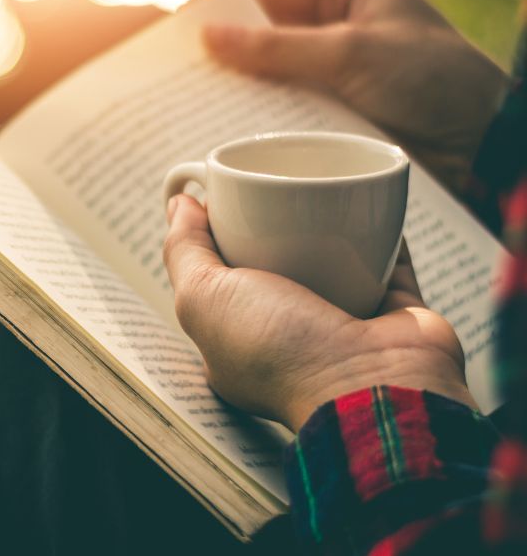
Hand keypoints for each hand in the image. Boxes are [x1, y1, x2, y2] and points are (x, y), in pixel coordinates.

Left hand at [163, 194, 476, 432]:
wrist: (374, 387)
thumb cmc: (281, 351)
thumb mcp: (204, 298)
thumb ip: (185, 251)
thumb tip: (177, 203)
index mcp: (238, 345)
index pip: (219, 284)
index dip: (215, 241)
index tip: (222, 199)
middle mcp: (289, 340)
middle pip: (276, 269)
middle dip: (271, 227)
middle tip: (270, 183)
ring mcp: (343, 328)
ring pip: (333, 263)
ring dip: (327, 226)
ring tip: (316, 183)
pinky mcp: (393, 314)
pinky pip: (388, 263)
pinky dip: (382, 233)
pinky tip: (370, 200)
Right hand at [203, 0, 508, 192]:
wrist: (485, 149)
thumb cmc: (435, 82)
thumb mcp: (350, 53)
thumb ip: (277, 48)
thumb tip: (210, 38)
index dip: (224, 0)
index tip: (183, 24)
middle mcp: (340, 31)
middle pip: (266, 33)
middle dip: (226, 51)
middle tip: (179, 72)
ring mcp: (338, 78)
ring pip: (274, 78)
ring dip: (241, 92)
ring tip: (194, 106)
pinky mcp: (338, 120)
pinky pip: (288, 116)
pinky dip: (261, 124)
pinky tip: (232, 137)